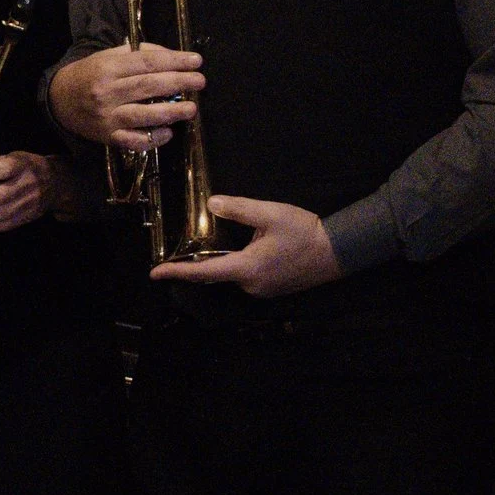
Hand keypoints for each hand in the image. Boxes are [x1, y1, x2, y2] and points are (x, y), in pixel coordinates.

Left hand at [0, 152, 77, 233]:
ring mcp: (27, 204)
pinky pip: (3, 225)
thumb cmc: (27, 167)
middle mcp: (26, 185)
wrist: (55, 184)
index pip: (5, 170)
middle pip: (1, 196)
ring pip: (1, 214)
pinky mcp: (25, 218)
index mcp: (22, 166)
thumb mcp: (13, 157)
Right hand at [48, 45, 202, 150]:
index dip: (175, 61)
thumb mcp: (108, 56)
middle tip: (200, 82)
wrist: (60, 100)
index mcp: (108, 68)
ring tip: (191, 109)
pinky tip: (168, 132)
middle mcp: (107, 92)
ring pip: (144, 115)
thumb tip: (172, 57)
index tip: (196, 61)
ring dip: (171, 112)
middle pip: (148, 86)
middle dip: (179, 83)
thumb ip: (138, 54)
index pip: (147, 62)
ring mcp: (108, 117)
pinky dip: (154, 138)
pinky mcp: (109, 137)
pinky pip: (135, 141)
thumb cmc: (90, 74)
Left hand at [150, 195, 341, 298]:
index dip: (178, 272)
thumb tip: (211, 204)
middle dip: (201, 261)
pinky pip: (247, 276)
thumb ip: (239, 209)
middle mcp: (251, 285)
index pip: (203, 272)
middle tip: (185, 247)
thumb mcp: (270, 214)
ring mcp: (263, 290)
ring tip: (217, 243)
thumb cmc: (304, 231)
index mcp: (246, 268)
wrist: (339, 251)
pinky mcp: (272, 288)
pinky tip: (245, 248)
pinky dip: (238, 264)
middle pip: (217, 273)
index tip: (155, 273)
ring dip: (223, 260)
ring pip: (232, 274)